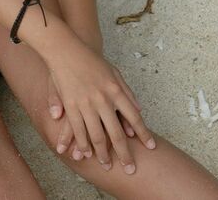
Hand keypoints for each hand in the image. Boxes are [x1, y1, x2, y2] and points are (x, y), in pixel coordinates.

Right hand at [44, 30, 155, 173]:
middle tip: (130, 168)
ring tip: (107, 165)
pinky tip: (86, 153)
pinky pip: (78, 130)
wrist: (66, 49)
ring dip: (102, 154)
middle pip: (116, 133)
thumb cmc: (91, 60)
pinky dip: (82, 143)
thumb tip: (139, 110)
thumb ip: (127, 92)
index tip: (150, 146)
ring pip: (96, 136)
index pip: (134, 117)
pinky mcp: (70, 105)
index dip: (143, 133)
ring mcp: (86, 103)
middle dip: (124, 153)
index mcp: (115, 90)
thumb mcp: (114, 72)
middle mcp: (102, 99)